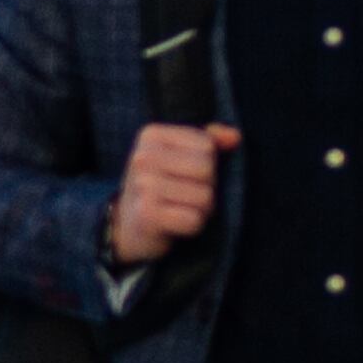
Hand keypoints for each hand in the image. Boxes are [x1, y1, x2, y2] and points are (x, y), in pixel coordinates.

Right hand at [106, 121, 235, 265]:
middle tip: (186, 195)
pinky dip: (192, 226)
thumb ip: (209, 141)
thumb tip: (235, 136)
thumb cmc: (161, 185)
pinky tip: (175, 224)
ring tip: (180, 209)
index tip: (186, 174)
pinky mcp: (147, 214)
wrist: (127, 223)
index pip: (206, 146)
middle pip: (207, 170)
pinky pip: (194, 220)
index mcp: (151, 135)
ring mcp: (142, 185)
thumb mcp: (179, 156)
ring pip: (204, 197)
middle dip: (207, 188)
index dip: (208, 165)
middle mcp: (143, 157)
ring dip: (201, 210)